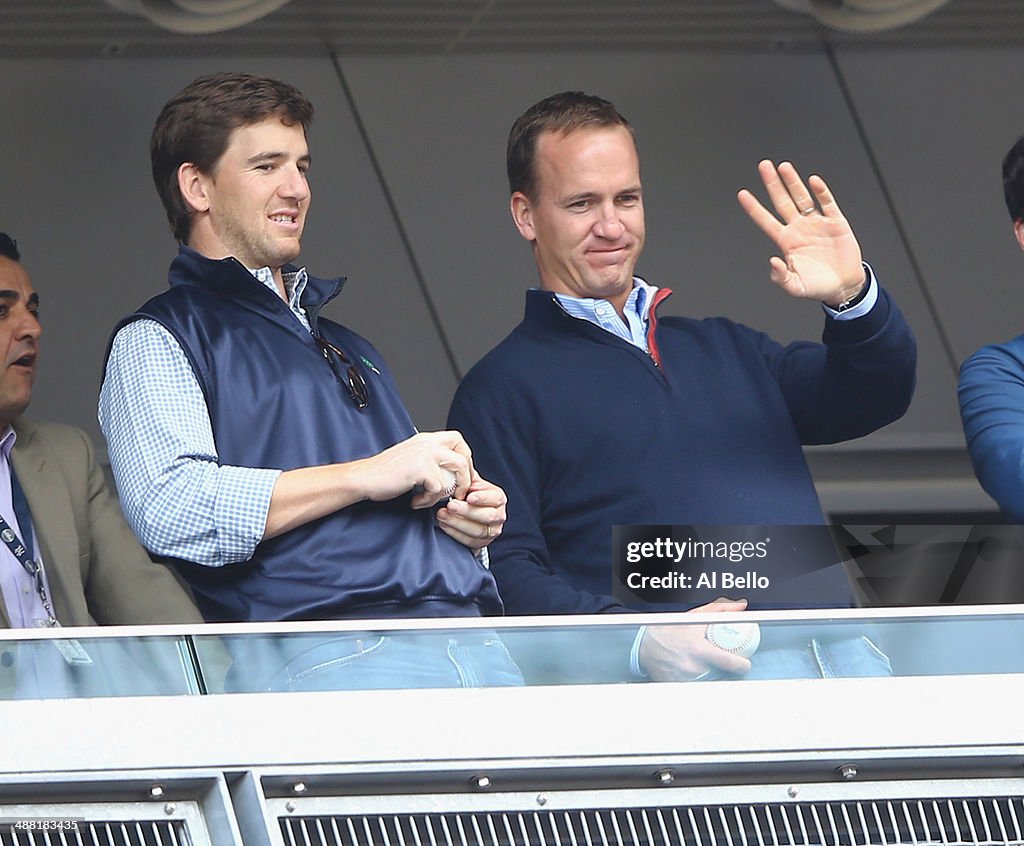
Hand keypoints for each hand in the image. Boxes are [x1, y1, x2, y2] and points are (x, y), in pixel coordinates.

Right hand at [352, 430, 474, 508]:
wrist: (364, 478)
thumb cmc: (384, 474)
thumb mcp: (411, 459)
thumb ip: (430, 461)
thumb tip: (450, 475)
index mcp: (426, 439)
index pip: (457, 440)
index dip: (465, 458)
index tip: (460, 477)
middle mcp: (427, 442)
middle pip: (463, 453)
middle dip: (467, 475)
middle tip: (458, 491)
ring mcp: (425, 454)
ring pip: (457, 470)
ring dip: (452, 489)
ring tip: (437, 499)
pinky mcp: (421, 468)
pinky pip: (439, 488)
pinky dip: (429, 500)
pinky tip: (415, 501)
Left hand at [436, 474, 506, 549]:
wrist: (467, 513)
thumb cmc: (467, 494)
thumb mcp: (469, 482)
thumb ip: (466, 475)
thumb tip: (458, 462)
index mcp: (498, 498)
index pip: (495, 498)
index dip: (483, 498)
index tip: (469, 496)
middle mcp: (499, 515)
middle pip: (487, 516)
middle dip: (466, 511)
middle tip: (450, 505)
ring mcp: (492, 531)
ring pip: (478, 531)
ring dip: (458, 523)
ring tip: (442, 515)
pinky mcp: (482, 543)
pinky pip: (470, 541)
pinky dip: (455, 534)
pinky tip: (444, 525)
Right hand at [638, 597, 750, 681]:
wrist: (643, 643)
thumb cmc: (668, 629)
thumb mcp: (695, 616)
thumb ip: (720, 611)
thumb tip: (741, 607)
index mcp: (698, 649)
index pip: (729, 663)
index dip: (741, 665)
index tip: (744, 663)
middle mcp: (692, 666)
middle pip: (719, 672)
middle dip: (721, 666)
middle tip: (717, 658)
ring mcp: (685, 679)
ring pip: (708, 679)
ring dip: (708, 672)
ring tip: (699, 661)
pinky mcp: (678, 686)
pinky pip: (694, 684)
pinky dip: (696, 678)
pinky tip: (688, 668)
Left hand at [737, 160, 865, 306]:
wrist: (844, 286)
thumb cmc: (817, 287)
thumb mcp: (794, 287)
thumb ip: (780, 277)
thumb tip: (772, 261)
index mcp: (786, 242)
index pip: (766, 221)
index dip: (754, 208)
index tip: (742, 194)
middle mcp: (799, 228)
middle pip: (782, 201)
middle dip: (773, 184)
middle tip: (764, 166)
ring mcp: (817, 223)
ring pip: (802, 198)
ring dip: (793, 182)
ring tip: (784, 167)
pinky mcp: (836, 222)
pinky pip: (827, 203)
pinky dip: (821, 192)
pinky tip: (813, 181)